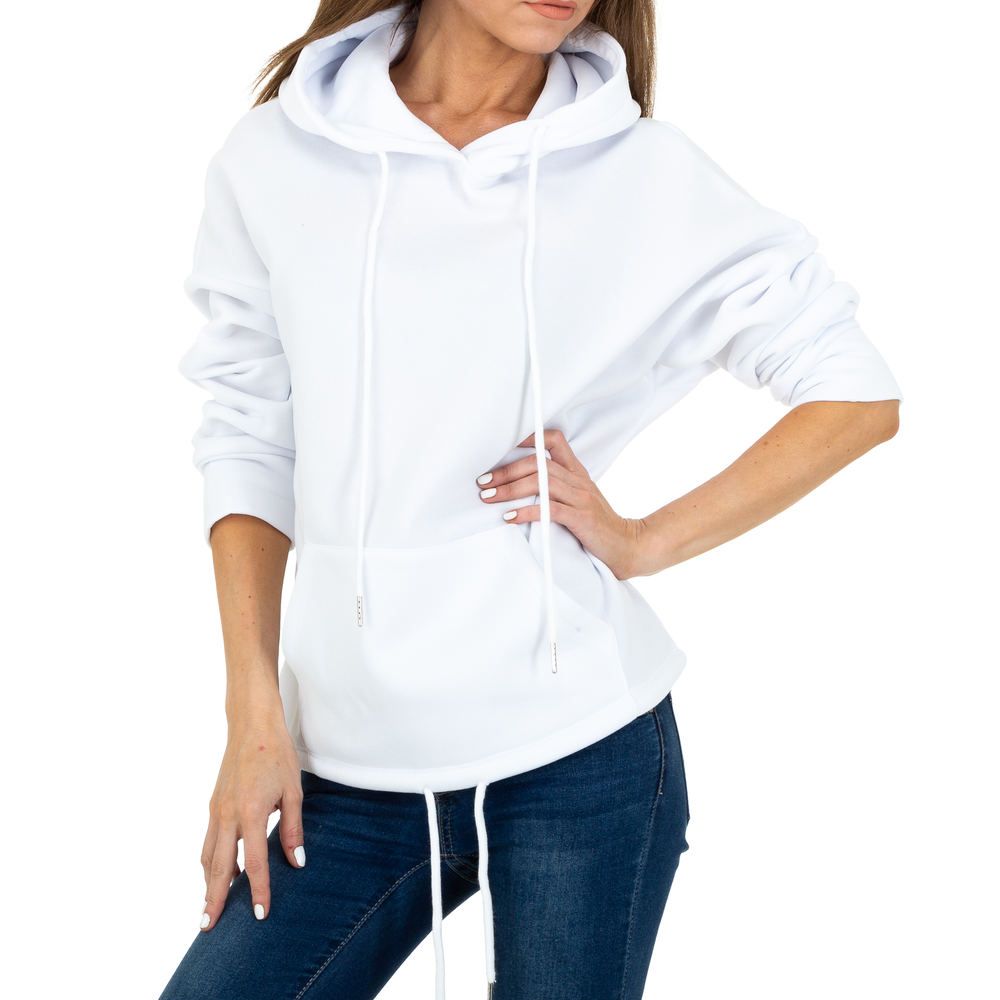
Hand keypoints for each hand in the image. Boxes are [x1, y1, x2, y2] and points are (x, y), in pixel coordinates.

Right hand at [200, 703, 304, 929]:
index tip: (260, 914)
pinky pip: (209, 841)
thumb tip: (297, 862)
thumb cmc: (277, 754)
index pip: (256, 862)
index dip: (259, 890)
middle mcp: (228, 815)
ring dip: (208, 883)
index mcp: (252, 812)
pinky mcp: (214, 805)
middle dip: (214, 899)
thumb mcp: (293, 791)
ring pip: (208, 856)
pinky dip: (210, 862)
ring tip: (209, 908)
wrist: (252, 725)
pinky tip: (218, 873)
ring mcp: (216, 810)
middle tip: (208, 928)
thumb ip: (293, 828)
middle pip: (220, 867)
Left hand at [476, 428, 649, 580]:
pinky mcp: (582, 518)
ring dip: (510, 489)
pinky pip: (550, 509)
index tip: (500, 446)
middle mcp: (578, 480)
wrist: (628, 546)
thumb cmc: (598, 526)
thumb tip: (520, 484)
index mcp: (577, 472)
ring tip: (489, 498)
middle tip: (483, 482)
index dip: (528, 437)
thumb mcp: (579, 499)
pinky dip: (526, 511)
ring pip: (541, 483)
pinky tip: (509, 517)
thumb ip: (556, 488)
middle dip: (506, 471)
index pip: (554, 440)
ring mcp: (581, 498)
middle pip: (538, 463)